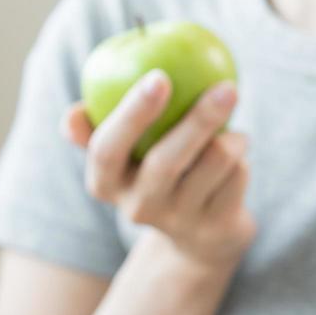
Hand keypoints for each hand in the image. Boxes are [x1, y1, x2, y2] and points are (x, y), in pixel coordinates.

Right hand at [63, 70, 256, 266]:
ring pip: (214, 164)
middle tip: (226, 87)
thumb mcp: (123, 155)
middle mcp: (138, 208)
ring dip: (232, 137)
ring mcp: (178, 223)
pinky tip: (239, 152)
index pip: (107, 150)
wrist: (198, 237)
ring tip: (233, 127)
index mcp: (105, 184)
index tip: (159, 77)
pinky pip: (236, 177)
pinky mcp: (216, 230)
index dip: (131, 114)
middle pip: (166, 162)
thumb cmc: (154, 170)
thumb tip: (73, 114)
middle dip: (199, 120)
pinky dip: (242, 157)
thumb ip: (98, 127)